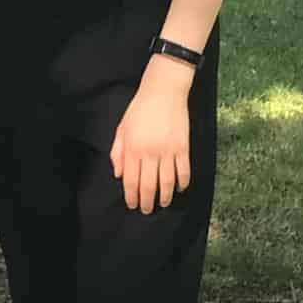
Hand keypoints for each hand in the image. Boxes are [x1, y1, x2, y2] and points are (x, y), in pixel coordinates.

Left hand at [110, 59, 192, 213]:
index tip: (132, 205)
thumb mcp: (122, 129)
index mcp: (133, 149)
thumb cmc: (139, 110)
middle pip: (149, 185)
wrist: (163, 92)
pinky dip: (182, 183)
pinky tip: (179, 189)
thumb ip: (118, 153)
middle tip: (146, 210)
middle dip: (147, 202)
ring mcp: (168, 151)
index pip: (131, 180)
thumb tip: (119, 175)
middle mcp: (150, 153)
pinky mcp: (183, 147)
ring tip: (163, 204)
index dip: (131, 196)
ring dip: (165, 197)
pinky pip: (184, 171)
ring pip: (167, 182)